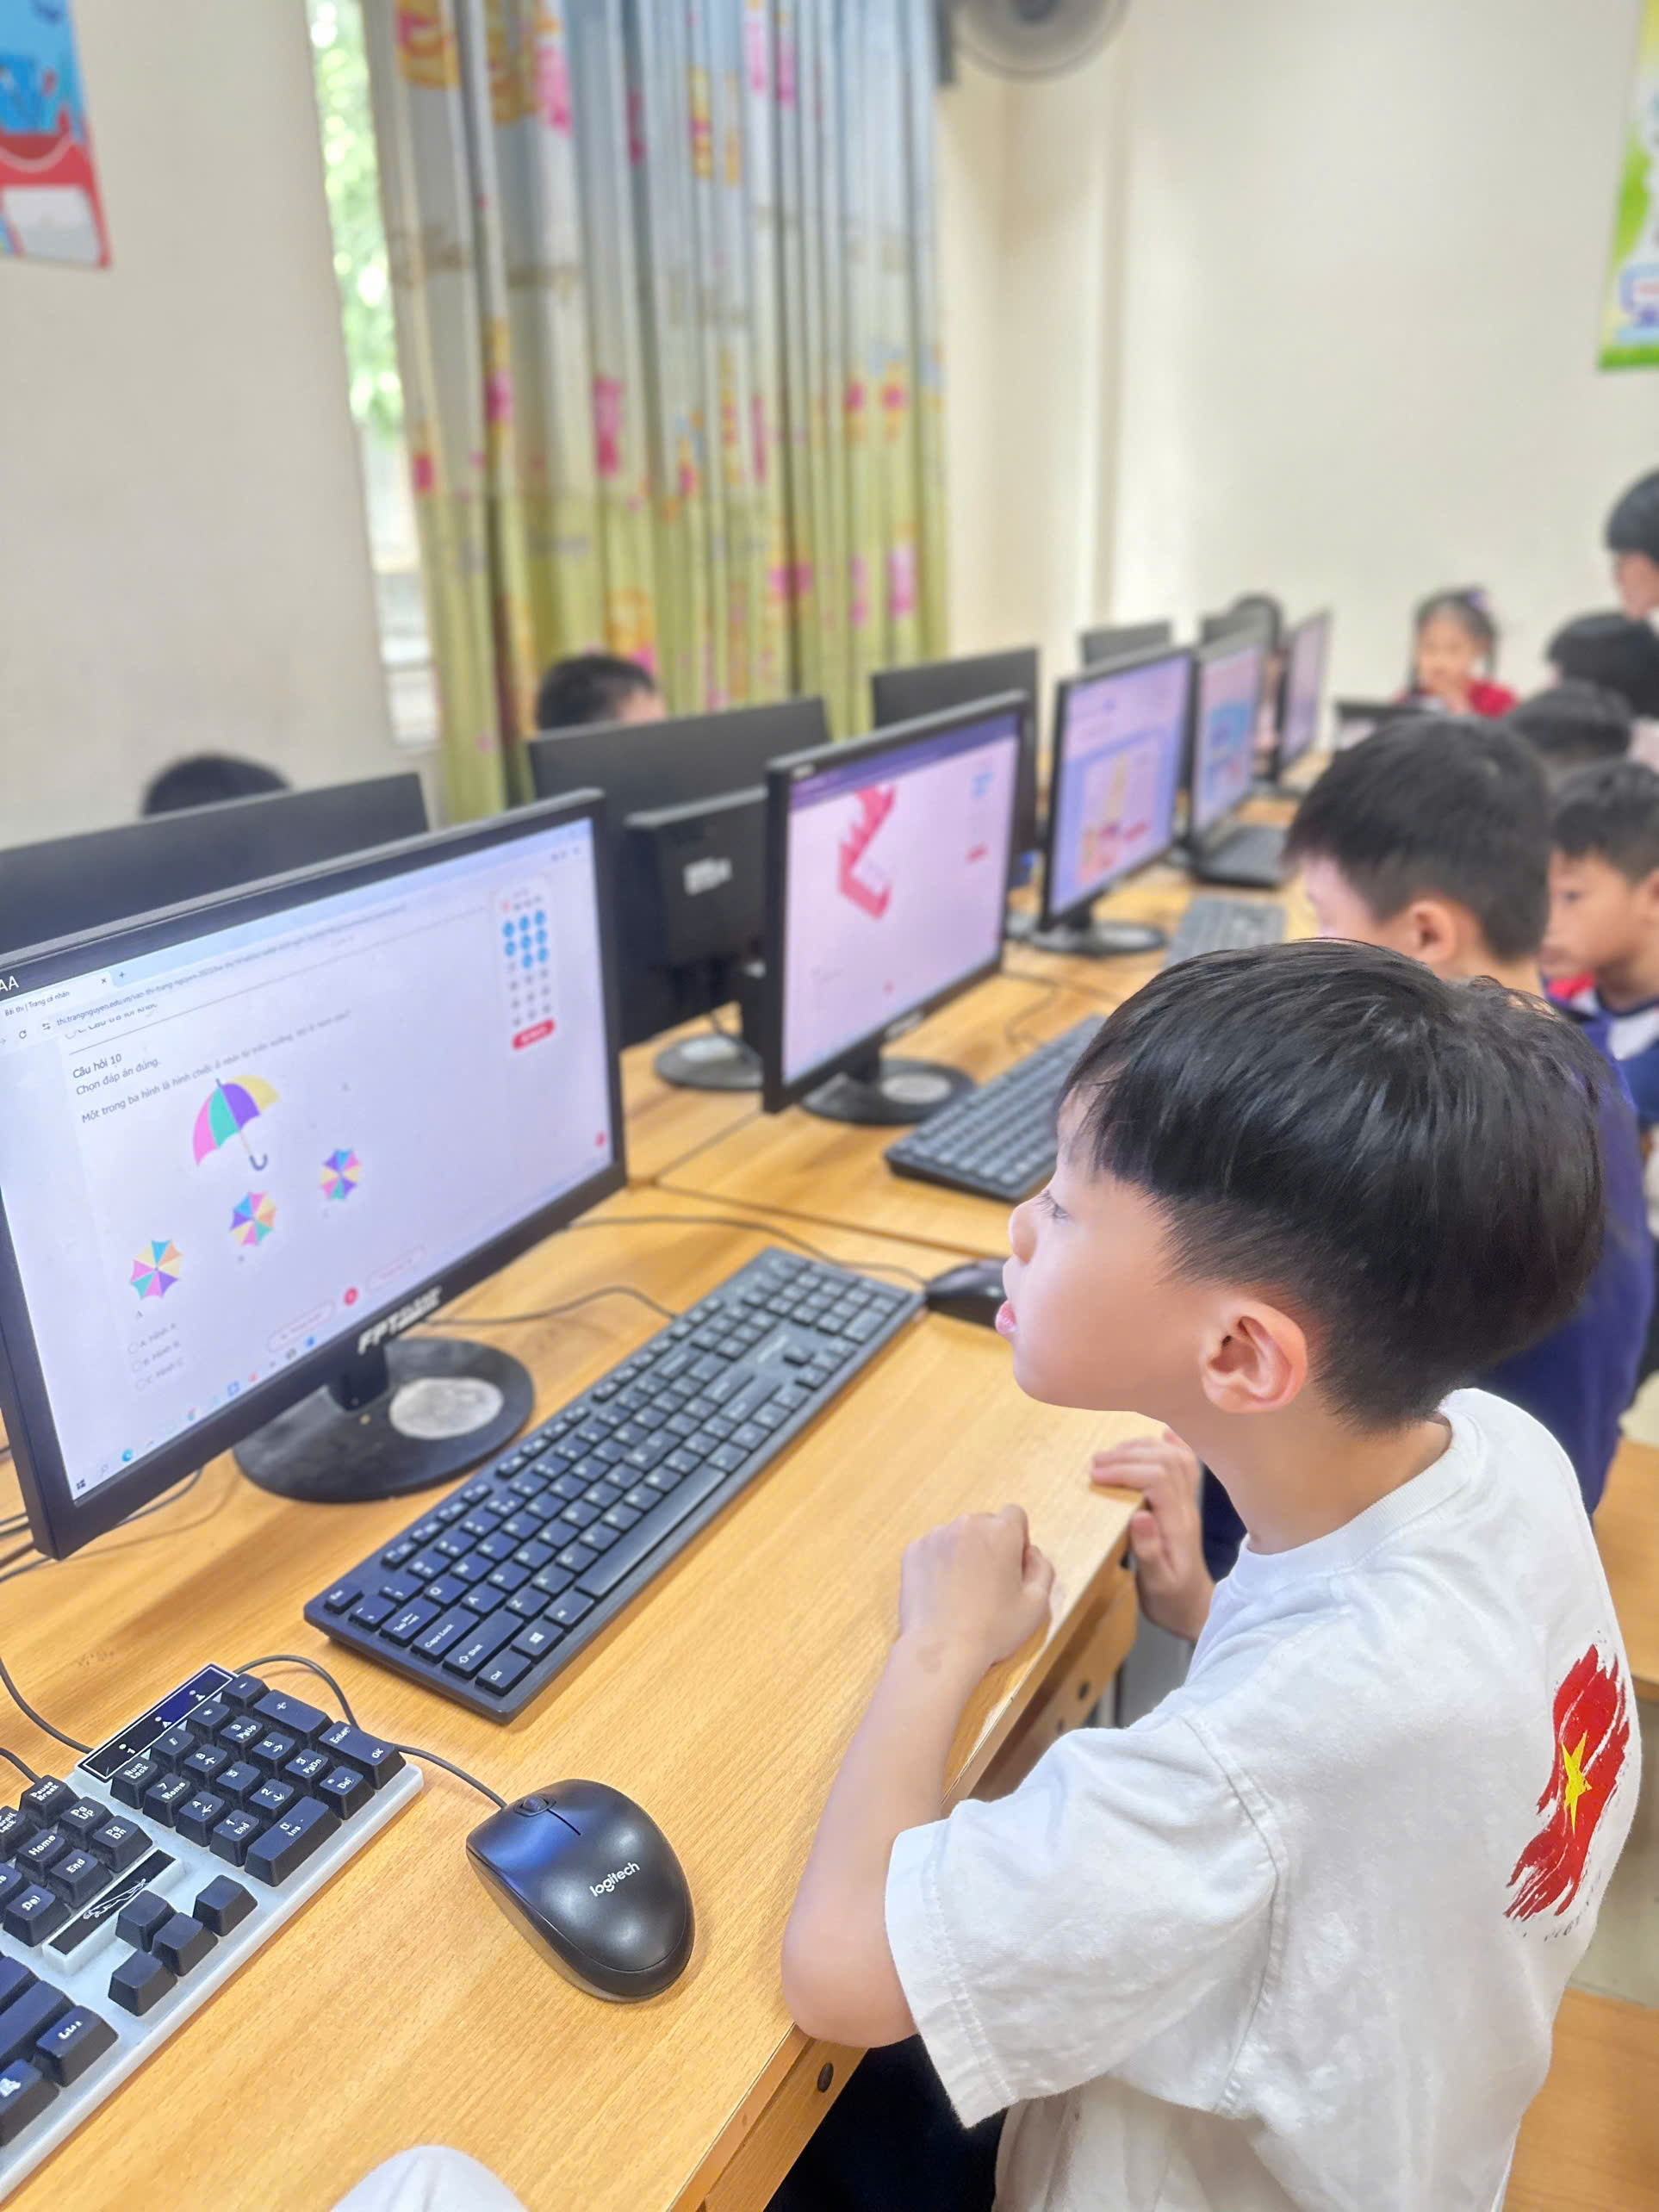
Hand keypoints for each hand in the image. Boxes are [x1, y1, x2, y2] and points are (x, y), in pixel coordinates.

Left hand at [897, 1505, 1054, 1675]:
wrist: (941, 1650)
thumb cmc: (993, 1630)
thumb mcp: (1036, 1604)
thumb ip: (1042, 1568)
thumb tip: (1031, 1552)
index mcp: (1000, 1532)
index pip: (1015, 1516)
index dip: (1018, 1540)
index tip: (1012, 1568)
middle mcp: (967, 1525)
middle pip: (985, 1525)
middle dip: (990, 1546)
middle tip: (989, 1584)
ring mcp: (935, 1536)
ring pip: (958, 1536)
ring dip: (964, 1553)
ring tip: (963, 1593)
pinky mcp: (912, 1552)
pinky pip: (933, 1549)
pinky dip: (939, 1564)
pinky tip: (942, 1593)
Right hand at [1090, 1429, 1213, 1642]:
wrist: (1194, 1607)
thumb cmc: (1171, 1599)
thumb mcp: (1156, 1583)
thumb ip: (1149, 1550)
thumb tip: (1139, 1514)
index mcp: (1178, 1525)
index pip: (1159, 1479)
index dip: (1126, 1470)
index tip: (1096, 1476)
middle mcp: (1187, 1508)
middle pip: (1166, 1461)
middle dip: (1128, 1455)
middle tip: (1095, 1464)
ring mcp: (1189, 1503)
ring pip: (1175, 1457)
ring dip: (1142, 1448)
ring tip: (1111, 1453)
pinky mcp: (1185, 1503)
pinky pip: (1186, 1465)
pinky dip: (1173, 1445)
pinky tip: (1163, 1434)